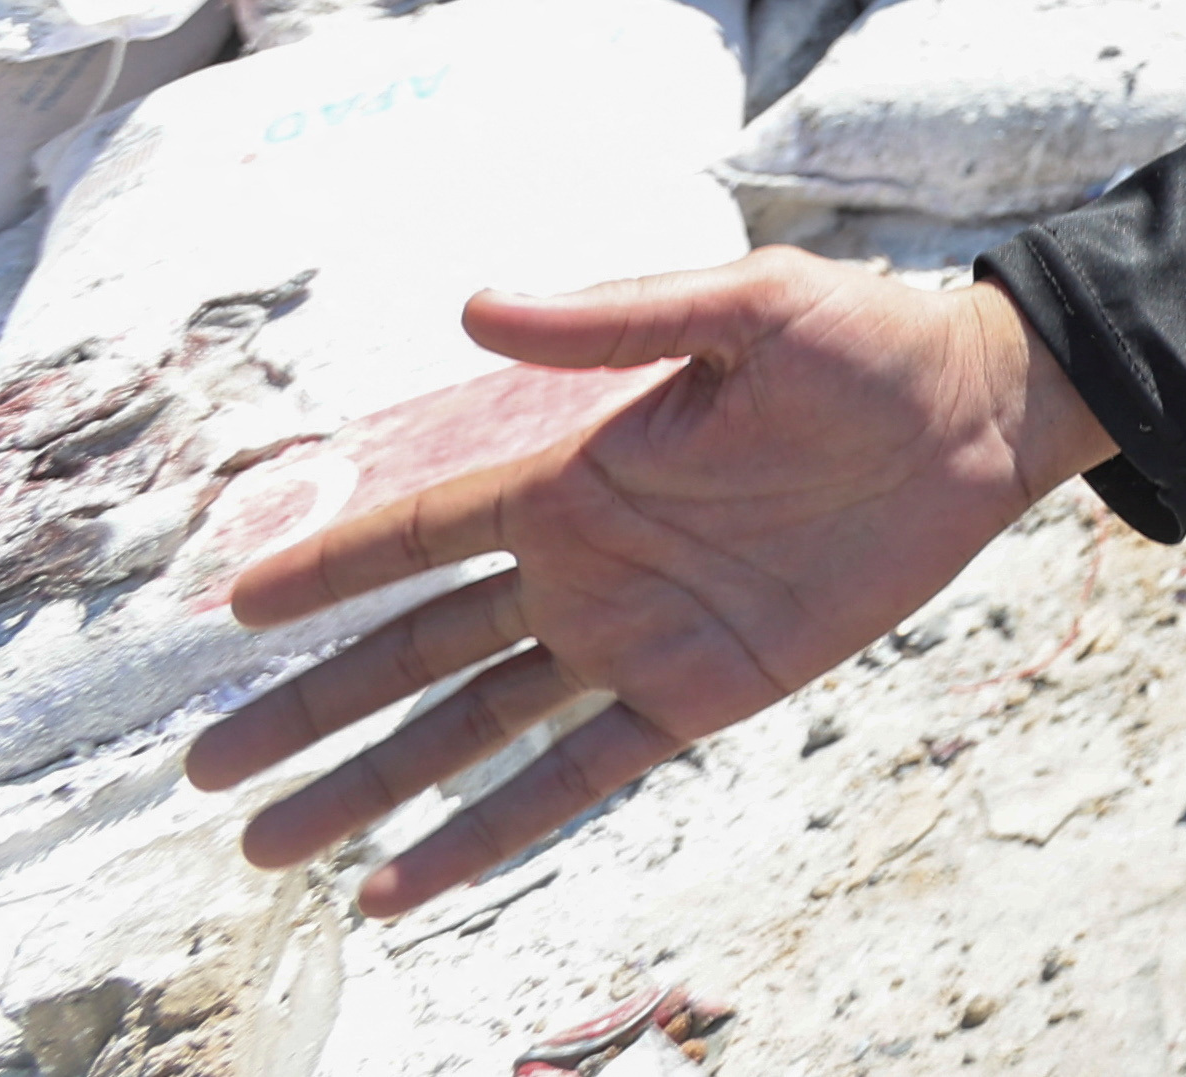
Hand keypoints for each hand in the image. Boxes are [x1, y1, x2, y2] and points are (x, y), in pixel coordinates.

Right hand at [189, 254, 1111, 914]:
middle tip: (204, 772)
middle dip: (309, 712)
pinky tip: (407, 882)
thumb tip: (477, 304)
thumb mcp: (747, 305)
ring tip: (271, 853)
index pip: (419, 536)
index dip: (329, 570)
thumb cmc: (867, 343)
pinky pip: (576, 776)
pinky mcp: (701, 691)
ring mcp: (636, 635)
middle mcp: (585, 567)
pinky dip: (489, 832)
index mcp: (577, 476)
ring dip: (371, 790)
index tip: (233, 609)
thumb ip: (616, 315)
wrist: (981, 415)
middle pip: (414, 652)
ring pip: (470, 730)